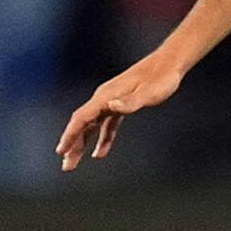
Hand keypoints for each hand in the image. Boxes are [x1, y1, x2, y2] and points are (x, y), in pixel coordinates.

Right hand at [56, 52, 183, 171]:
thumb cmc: (161, 78)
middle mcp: (105, 98)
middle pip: (82, 124)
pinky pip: (106, 124)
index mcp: (107, 96)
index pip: (82, 118)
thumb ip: (130, 102)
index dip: (70, 135)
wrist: (169, 64)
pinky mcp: (121, 103)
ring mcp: (112, 101)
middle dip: (73, 145)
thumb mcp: (149, 93)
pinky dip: (101, 139)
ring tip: (74, 162)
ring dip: (83, 144)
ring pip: (92, 126)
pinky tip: (99, 153)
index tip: (61, 151)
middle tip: (66, 166)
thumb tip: (111, 106)